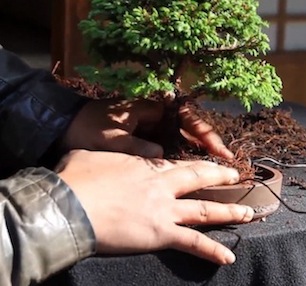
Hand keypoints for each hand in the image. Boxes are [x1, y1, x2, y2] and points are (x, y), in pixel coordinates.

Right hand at [56, 150, 252, 264]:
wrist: (70, 204)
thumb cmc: (76, 178)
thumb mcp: (92, 156)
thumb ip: (109, 157)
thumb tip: (107, 158)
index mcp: (145, 167)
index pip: (177, 164)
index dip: (194, 165)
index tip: (206, 166)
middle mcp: (161, 186)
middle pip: (199, 179)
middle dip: (219, 178)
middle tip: (236, 178)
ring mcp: (164, 210)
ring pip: (205, 210)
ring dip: (229, 211)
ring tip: (248, 213)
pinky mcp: (160, 234)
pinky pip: (193, 243)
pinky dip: (212, 251)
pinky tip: (228, 257)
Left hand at [62, 98, 232, 158]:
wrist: (66, 128)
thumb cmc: (87, 129)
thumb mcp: (111, 140)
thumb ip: (138, 148)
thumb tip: (161, 155)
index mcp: (149, 109)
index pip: (186, 117)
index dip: (204, 133)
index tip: (218, 150)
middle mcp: (154, 116)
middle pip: (188, 127)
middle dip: (206, 143)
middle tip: (225, 162)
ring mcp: (149, 127)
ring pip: (180, 138)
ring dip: (196, 152)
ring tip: (215, 169)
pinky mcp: (143, 138)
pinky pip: (168, 146)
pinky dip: (180, 157)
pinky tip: (189, 172)